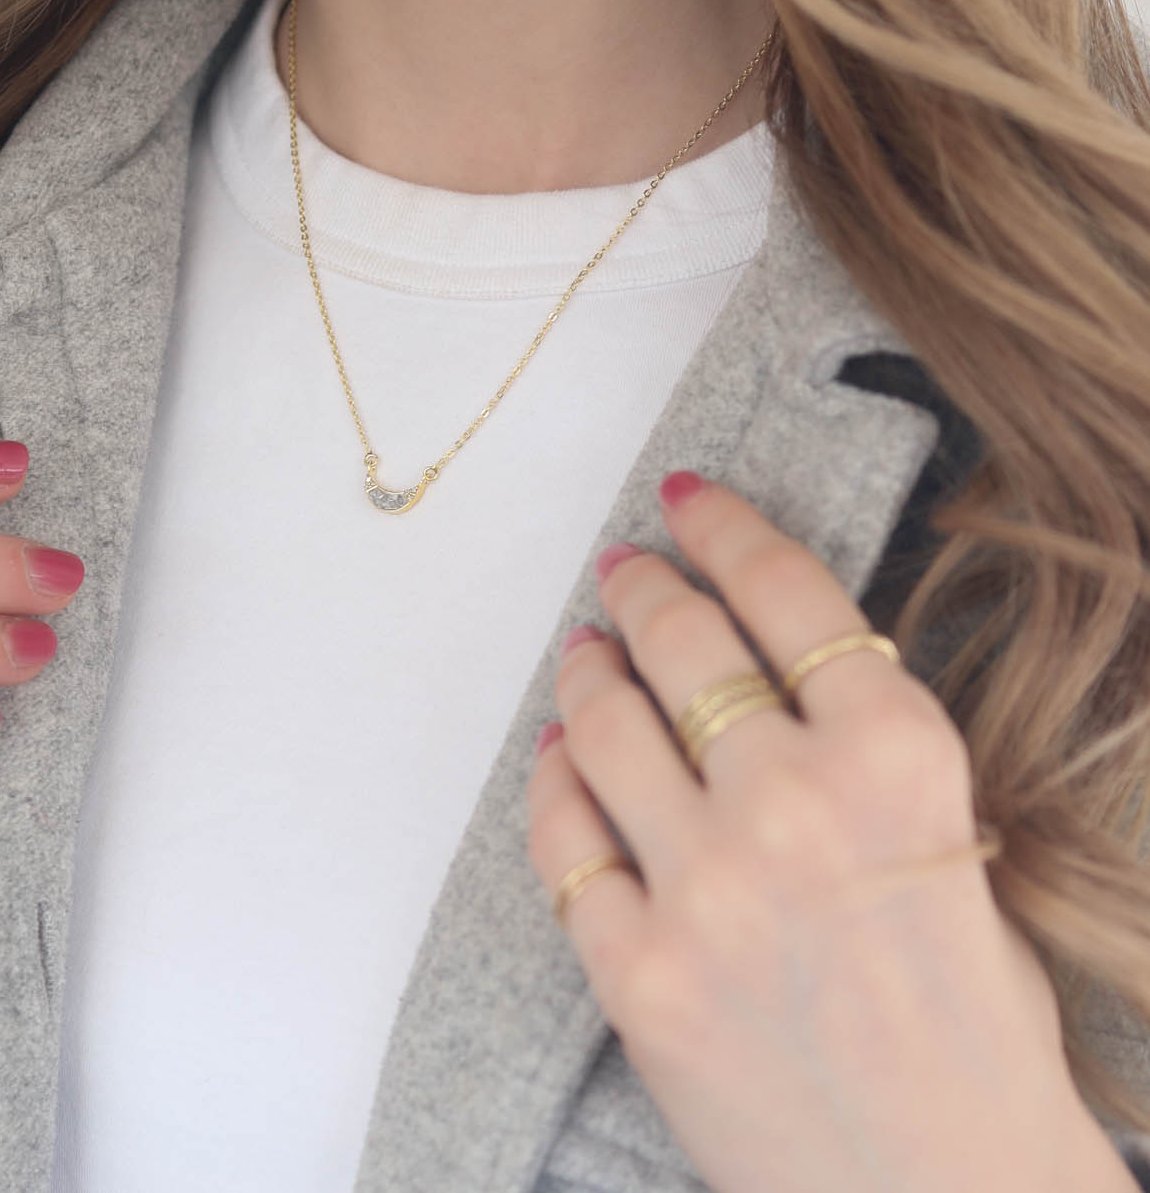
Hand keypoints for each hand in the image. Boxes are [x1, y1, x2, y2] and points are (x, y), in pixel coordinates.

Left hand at [526, 470, 1126, 1192]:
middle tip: (623, 569)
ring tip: (585, 651)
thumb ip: (863, 753)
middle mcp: (795, 804)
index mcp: (901, 761)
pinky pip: (562, 838)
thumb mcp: (958, 846)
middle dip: (644, 587)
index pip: (789, 593)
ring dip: (587, 672)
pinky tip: (559, 756)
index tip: (687, 498)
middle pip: (684, 642)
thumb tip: (761, 673)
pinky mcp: (635, 970)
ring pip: (606, 724)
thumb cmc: (976, 1031)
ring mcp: (704, 887)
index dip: (726, 528)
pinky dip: (553, 783)